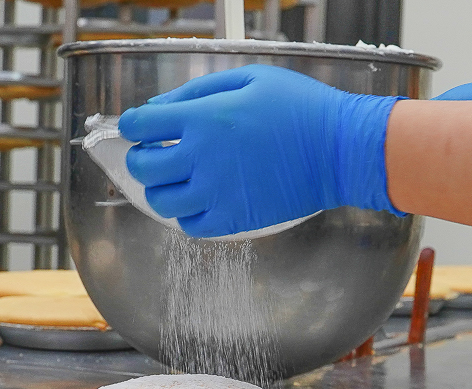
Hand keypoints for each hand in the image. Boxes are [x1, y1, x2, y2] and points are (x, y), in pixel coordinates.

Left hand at [118, 64, 403, 238]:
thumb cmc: (300, 109)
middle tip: (153, 155)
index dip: (132, 126)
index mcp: (203, 119)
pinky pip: (190, 226)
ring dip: (161, 190)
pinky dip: (186, 215)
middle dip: (140, 160)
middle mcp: (202, 159)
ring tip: (177, 180)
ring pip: (162, 202)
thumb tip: (158, 110)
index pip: (141, 126)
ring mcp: (216, 193)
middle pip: (143, 168)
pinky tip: (199, 200)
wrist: (338, 150)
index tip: (137, 129)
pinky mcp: (232, 220)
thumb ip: (197, 92)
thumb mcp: (248, 79)